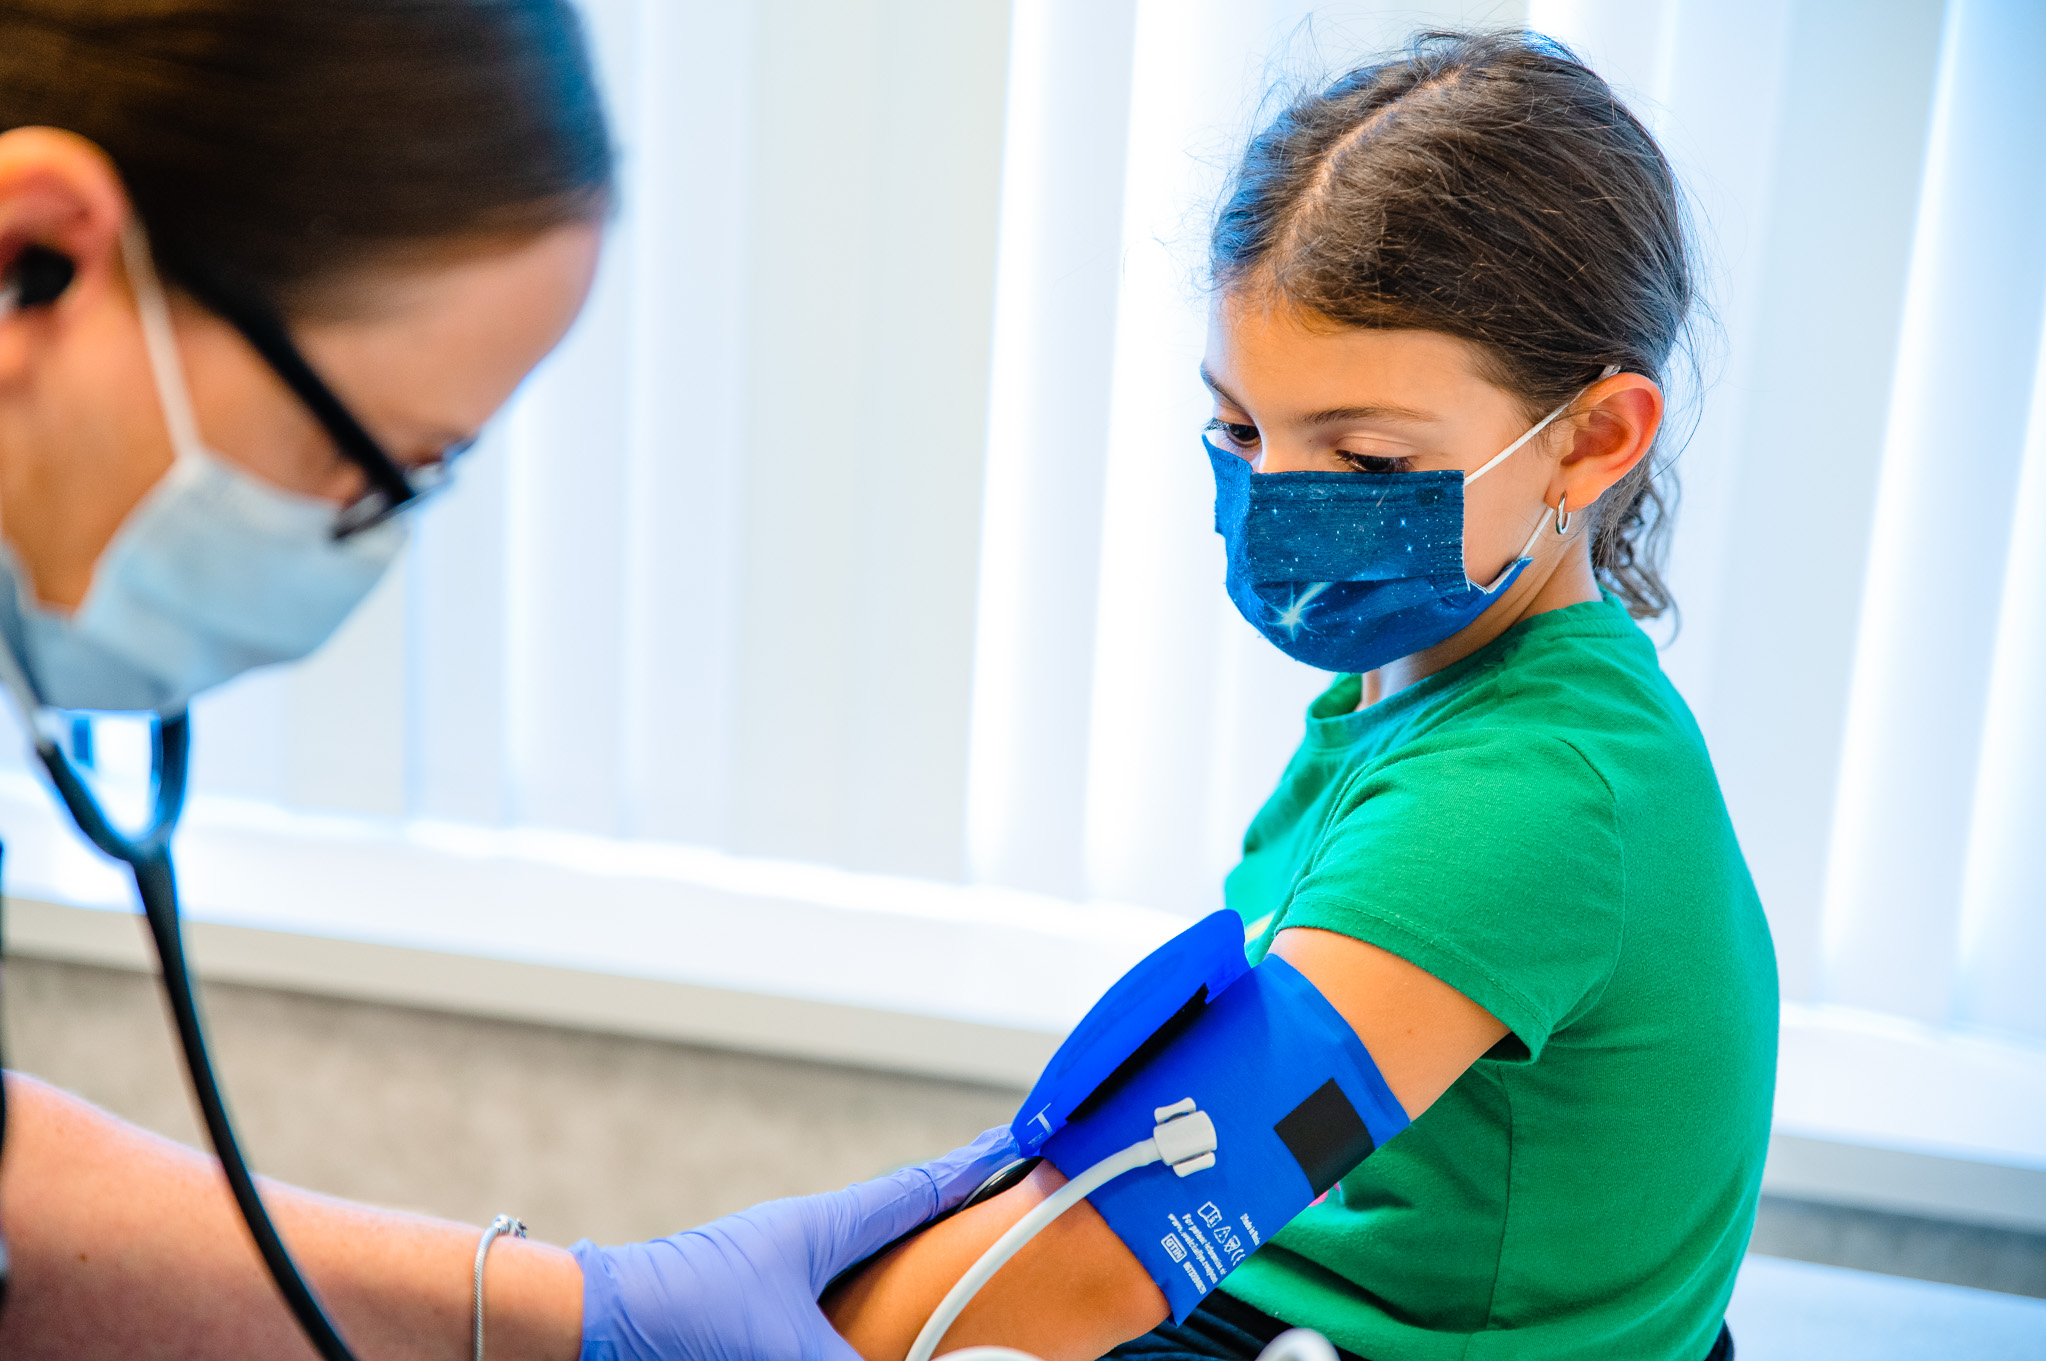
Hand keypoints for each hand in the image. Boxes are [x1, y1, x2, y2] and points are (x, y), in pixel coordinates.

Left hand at [573, 1125, 1019, 1360]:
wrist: (584, 1333)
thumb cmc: (676, 1318)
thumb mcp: (787, 1350)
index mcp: (823, 1227)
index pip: (920, 1189)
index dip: (977, 1169)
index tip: (1023, 1146)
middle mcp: (805, 1247)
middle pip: (899, 1230)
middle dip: (952, 1230)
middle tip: (1008, 1235)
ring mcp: (777, 1285)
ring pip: (865, 1278)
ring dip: (908, 1288)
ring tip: (957, 1304)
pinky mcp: (752, 1324)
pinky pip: (828, 1317)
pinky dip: (862, 1326)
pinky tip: (878, 1342)